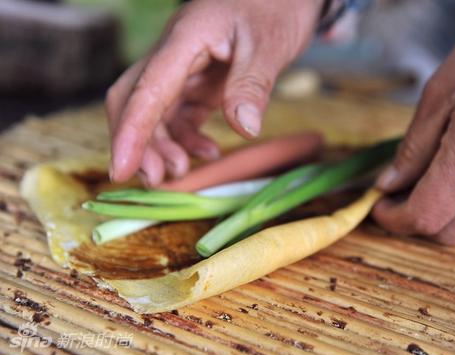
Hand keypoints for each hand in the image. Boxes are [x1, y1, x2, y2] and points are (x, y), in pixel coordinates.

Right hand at [106, 0, 322, 185]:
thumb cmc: (276, 6)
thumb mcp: (270, 44)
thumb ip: (252, 85)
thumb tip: (244, 129)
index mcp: (186, 38)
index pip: (146, 89)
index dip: (130, 132)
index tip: (120, 170)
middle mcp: (175, 54)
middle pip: (135, 100)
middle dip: (138, 142)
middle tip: (156, 179)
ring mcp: (185, 69)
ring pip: (156, 112)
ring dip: (162, 145)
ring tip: (182, 171)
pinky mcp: (199, 81)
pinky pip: (181, 114)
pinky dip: (187, 137)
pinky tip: (207, 151)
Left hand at [373, 12, 454, 244]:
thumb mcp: (436, 97)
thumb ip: (411, 149)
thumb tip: (387, 185)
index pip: (427, 215)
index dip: (394, 219)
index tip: (376, 206)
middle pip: (450, 232)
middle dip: (414, 223)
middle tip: (394, 197)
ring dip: (441, 215)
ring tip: (420, 184)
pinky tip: (452, 177)